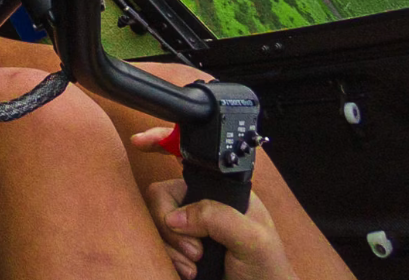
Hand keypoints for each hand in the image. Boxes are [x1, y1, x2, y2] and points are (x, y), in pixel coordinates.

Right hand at [131, 127, 297, 279]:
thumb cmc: (268, 270)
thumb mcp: (253, 239)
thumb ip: (218, 217)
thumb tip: (177, 217)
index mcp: (223, 191)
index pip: (191, 157)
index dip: (164, 142)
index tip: (141, 142)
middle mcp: (201, 204)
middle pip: (163, 193)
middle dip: (170, 221)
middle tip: (194, 249)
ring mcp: (187, 227)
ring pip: (156, 220)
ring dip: (171, 245)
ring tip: (195, 264)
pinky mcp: (176, 248)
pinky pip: (155, 243)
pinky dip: (168, 257)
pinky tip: (188, 271)